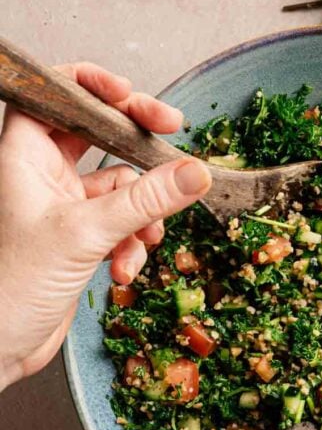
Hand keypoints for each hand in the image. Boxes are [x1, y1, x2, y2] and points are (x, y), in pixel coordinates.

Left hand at [0, 62, 211, 388]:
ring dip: (141, 212)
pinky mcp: (80, 237)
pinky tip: (125, 266)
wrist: (0, 346)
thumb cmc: (9, 288)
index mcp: (24, 155)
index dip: (92, 84)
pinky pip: (122, 222)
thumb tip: (194, 173)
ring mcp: (63, 205)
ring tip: (144, 237)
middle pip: (97, 133)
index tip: (130, 94)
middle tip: (172, 137)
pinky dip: (132, 241)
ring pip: (120, 185)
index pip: (55, 93)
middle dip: (137, 145)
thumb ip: (145, 201)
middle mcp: (42, 174)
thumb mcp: (85, 234)